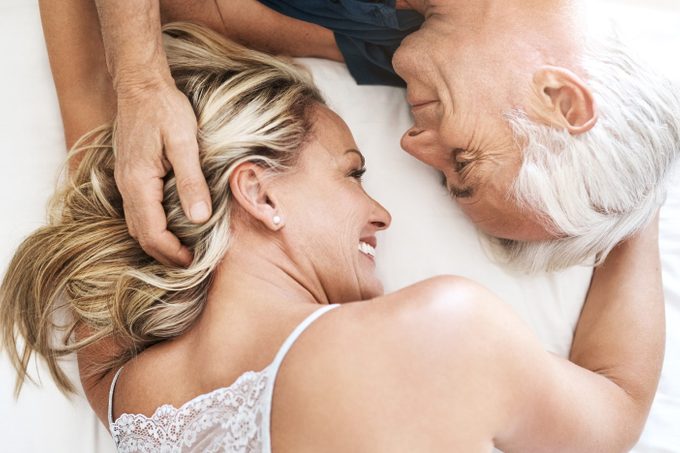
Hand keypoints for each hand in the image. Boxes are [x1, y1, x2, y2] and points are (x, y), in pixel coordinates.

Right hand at [113, 77, 210, 266]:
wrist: (141, 85)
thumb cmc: (164, 109)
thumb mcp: (183, 142)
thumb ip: (190, 181)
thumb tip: (199, 218)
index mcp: (139, 183)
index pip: (152, 233)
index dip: (172, 253)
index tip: (194, 261)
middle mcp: (126, 187)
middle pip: (141, 235)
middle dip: (164, 254)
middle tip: (192, 264)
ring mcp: (125, 181)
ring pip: (137, 225)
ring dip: (158, 243)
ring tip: (184, 251)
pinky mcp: (131, 175)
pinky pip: (138, 211)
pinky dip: (153, 227)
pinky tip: (172, 226)